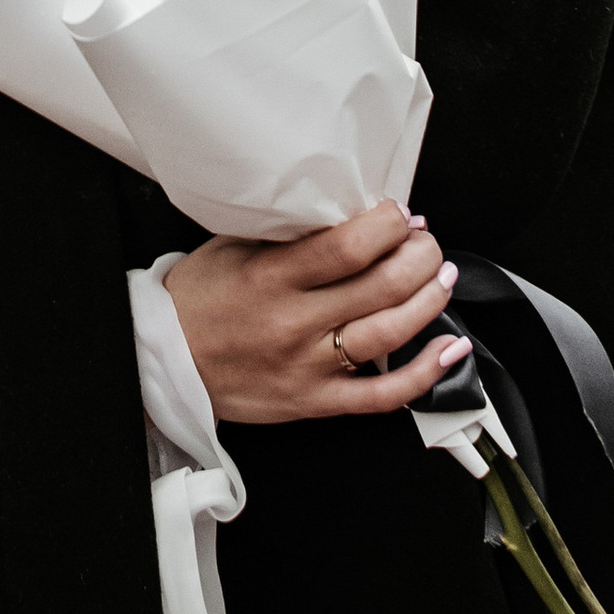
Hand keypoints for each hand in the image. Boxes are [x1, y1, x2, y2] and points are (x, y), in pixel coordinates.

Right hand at [163, 202, 467, 427]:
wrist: (165, 360)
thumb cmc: (200, 298)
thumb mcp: (234, 246)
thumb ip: (289, 232)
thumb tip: (352, 213)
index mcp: (270, 277)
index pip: (348, 247)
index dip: (389, 225)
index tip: (400, 213)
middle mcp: (293, 323)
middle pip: (381, 285)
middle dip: (421, 255)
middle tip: (427, 242)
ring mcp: (308, 366)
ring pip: (389, 333)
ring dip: (430, 300)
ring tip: (441, 276)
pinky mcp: (316, 401)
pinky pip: (382, 395)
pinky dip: (424, 373)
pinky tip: (449, 349)